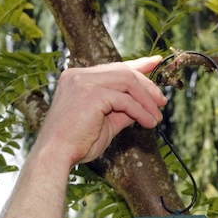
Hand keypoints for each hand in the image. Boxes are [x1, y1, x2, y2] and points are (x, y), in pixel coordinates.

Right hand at [37, 56, 166, 166]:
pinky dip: (141, 111)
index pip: (114, 67)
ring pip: (127, 82)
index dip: (137, 64)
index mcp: (78, 78)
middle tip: (162, 102)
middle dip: (147, 85)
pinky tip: (149, 123)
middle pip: (123, 71)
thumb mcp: (106, 123)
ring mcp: (83, 81)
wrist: (56, 155)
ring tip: (157, 116)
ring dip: (147, 100)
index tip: (155, 63)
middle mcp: (78, 75)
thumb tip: (144, 106)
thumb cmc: (77, 143)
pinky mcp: (90, 93)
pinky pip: (125, 100)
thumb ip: (123, 111)